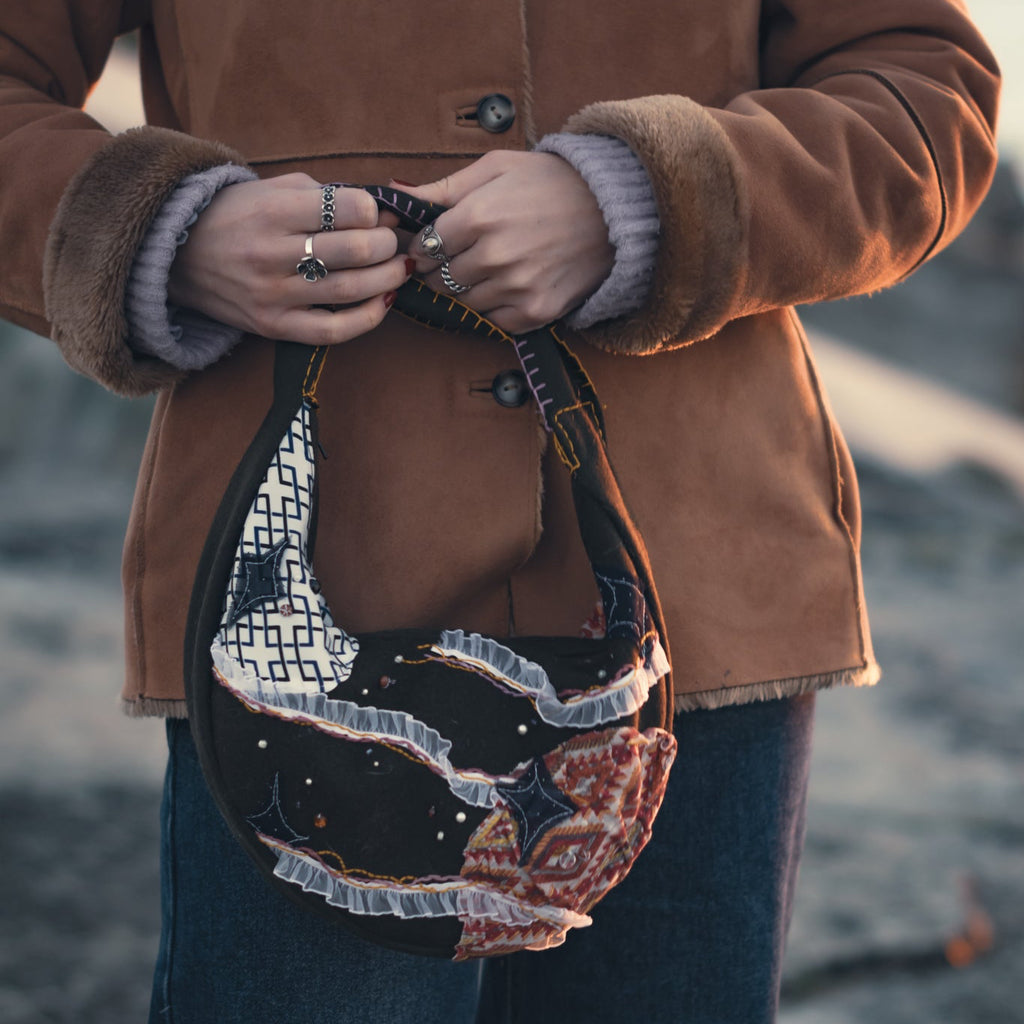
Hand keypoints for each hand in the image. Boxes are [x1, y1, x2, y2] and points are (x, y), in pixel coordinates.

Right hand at [168, 174, 411, 345]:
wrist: (176, 255)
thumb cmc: (235, 215)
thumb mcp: (272, 189)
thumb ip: (325, 196)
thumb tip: (380, 212)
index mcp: (271, 211)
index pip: (346, 209)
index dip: (372, 210)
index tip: (376, 212)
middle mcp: (271, 254)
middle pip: (355, 251)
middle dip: (386, 244)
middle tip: (393, 241)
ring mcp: (272, 295)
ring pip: (349, 290)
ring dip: (387, 278)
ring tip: (399, 268)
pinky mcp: (273, 326)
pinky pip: (331, 331)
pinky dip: (366, 319)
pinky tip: (382, 302)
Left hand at [400, 151, 613, 333]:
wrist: (613, 210)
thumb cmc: (552, 182)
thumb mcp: (497, 168)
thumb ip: (445, 187)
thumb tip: (397, 193)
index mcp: (478, 216)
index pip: (424, 247)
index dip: (424, 246)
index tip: (434, 244)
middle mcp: (494, 256)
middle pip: (440, 279)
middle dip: (441, 269)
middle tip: (460, 256)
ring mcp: (516, 288)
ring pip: (464, 302)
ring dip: (468, 289)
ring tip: (490, 268)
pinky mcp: (536, 312)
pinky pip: (494, 321)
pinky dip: (495, 308)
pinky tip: (509, 286)